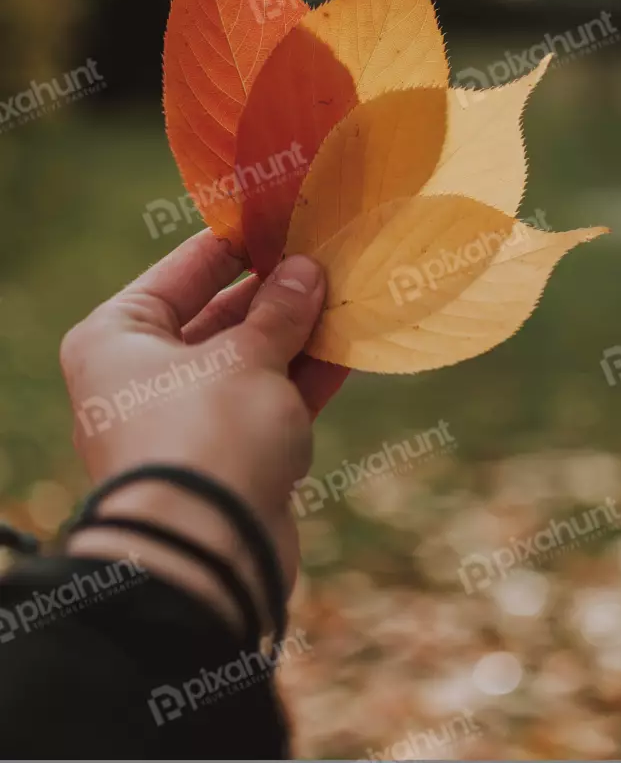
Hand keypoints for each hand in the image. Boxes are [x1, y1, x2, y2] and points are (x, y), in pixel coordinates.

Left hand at [60, 230, 343, 624]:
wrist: (208, 556)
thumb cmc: (208, 434)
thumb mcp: (247, 356)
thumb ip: (280, 310)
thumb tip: (305, 269)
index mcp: (119, 338)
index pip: (183, 271)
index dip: (236, 243)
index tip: (283, 218)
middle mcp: (142, 376)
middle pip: (218, 318)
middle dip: (276, 293)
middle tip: (328, 257)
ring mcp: (185, 420)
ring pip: (249, 363)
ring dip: (298, 335)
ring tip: (348, 297)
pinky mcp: (225, 458)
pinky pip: (267, 404)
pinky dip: (303, 381)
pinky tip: (349, 350)